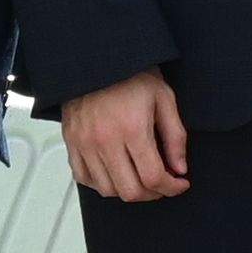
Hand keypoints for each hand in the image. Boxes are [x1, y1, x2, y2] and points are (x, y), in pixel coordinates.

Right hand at [63, 69, 189, 203]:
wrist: (97, 58)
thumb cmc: (132, 75)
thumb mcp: (164, 98)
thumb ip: (175, 136)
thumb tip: (180, 169)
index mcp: (132, 129)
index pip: (153, 177)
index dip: (172, 188)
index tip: (180, 184)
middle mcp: (105, 140)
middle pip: (130, 191)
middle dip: (153, 194)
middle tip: (163, 184)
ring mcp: (84, 143)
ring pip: (107, 190)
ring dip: (128, 191)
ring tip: (141, 179)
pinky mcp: (71, 142)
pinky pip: (83, 178)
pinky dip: (101, 184)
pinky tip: (116, 174)